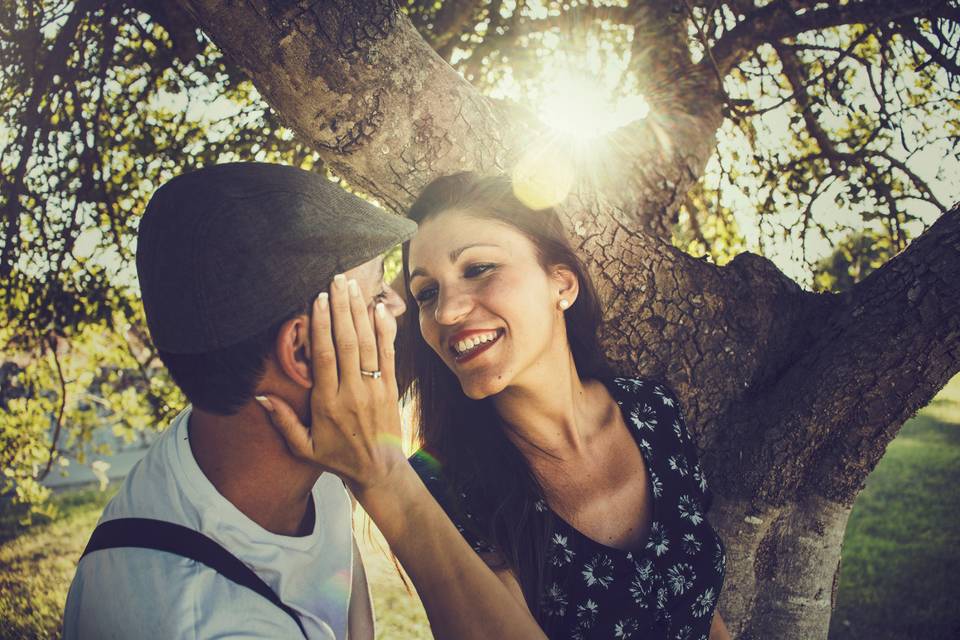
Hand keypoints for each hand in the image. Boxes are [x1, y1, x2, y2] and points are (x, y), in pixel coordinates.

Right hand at [257, 273, 404, 492]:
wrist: (379, 469)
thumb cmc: (337, 456)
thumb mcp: (304, 446)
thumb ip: (282, 422)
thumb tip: (260, 397)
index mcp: (328, 403)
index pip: (325, 357)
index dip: (321, 326)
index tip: (316, 301)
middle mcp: (352, 392)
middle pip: (347, 342)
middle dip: (340, 309)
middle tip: (335, 281)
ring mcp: (374, 388)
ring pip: (368, 343)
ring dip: (359, 312)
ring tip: (352, 286)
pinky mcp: (390, 387)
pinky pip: (388, 353)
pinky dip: (384, 329)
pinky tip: (378, 308)